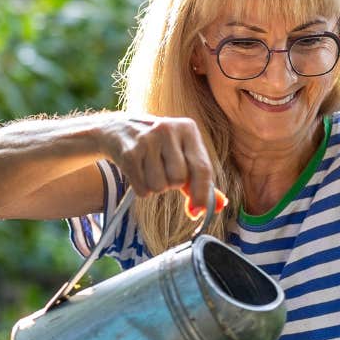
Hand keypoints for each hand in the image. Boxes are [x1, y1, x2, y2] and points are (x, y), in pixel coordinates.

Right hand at [101, 114, 227, 218]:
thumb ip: (201, 180)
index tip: (199, 210)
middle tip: (162, 171)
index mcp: (187, 129)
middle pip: (179, 180)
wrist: (119, 131)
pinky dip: (141, 189)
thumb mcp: (182, 154)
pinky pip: (142, 189)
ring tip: (148, 169)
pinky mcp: (129, 153)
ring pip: (160, 187)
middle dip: (171, 184)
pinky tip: (137, 172)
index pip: (202, 168)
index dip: (202, 193)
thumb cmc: (158, 147)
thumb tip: (221, 206)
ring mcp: (147, 140)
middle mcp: (168, 129)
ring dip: (155, 187)